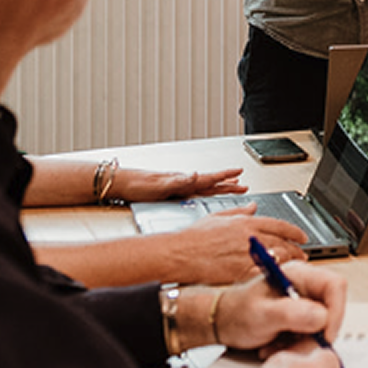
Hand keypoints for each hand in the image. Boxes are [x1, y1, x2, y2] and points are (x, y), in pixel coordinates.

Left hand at [120, 166, 245, 202]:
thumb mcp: (161, 184)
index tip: (240, 172)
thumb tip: (195, 175)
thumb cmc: (139, 185)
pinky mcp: (172, 193)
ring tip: (231, 186)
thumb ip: (179, 180)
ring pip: (205, 187)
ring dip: (219, 187)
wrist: (122, 184)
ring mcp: (178, 188)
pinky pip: (195, 193)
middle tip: (244, 185)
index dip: (225, 176)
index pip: (210, 178)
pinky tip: (204, 194)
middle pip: (211, 183)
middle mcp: (183, 182)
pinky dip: (205, 192)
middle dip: (228, 184)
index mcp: (184, 180)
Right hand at [156, 210, 310, 281]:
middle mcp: (249, 238)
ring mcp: (246, 256)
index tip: (302, 237)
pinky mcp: (240, 273)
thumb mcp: (217, 216)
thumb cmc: (192, 238)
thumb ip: (239, 211)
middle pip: (282, 243)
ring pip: (277, 259)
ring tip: (295, 268)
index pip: (279, 225)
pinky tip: (278, 279)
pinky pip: (264, 275)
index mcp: (245, 223)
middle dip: (296, 250)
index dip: (295, 232)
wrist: (178, 254)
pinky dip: (274, 277)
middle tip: (303, 255)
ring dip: (289, 264)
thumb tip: (253, 206)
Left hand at [212, 261, 349, 352]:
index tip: (324, 334)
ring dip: (304, 343)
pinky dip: (298, 345)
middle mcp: (304, 285)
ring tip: (279, 345)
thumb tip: (321, 317)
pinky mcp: (301, 317)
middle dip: (316, 333)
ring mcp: (304, 302)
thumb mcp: (261, 314)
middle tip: (296, 346)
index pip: (335, 285)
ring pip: (323, 326)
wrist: (221, 324)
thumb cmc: (235, 313)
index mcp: (298, 273)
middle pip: (332, 308)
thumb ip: (291, 314)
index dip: (336, 311)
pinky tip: (279, 345)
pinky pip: (312, 335)